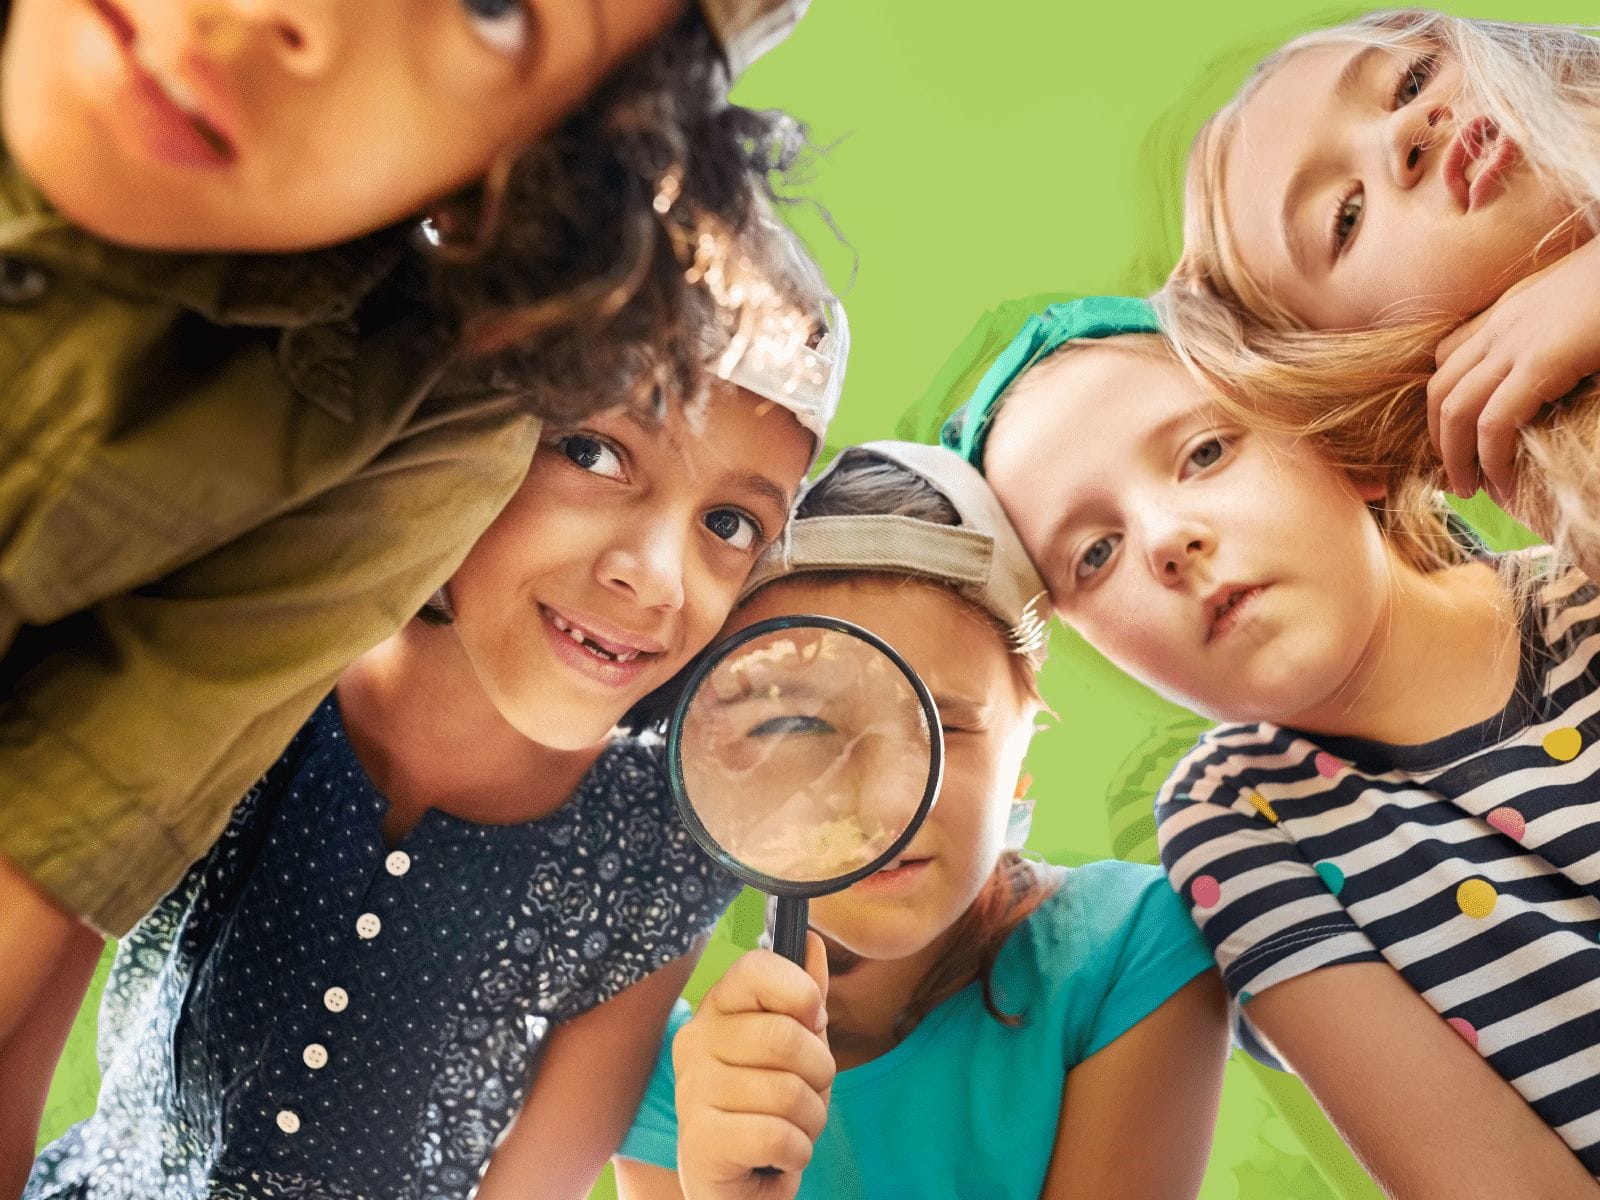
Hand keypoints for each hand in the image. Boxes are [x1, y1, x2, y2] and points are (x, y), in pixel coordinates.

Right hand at [672, 935, 833, 1199]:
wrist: (738, 1183)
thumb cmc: (768, 1107)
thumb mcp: (796, 1049)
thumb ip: (803, 998)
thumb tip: (812, 942)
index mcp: (717, 1008)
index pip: (756, 968)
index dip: (801, 993)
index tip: (812, 1023)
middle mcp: (695, 1040)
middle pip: (786, 1036)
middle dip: (820, 1073)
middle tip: (806, 1092)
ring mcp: (692, 1090)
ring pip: (788, 1092)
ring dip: (811, 1120)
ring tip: (791, 1128)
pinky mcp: (698, 1141)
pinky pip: (777, 1135)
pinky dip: (796, 1152)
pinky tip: (778, 1155)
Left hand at [1427, 236, 1599, 501]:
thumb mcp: (1579, 311)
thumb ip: (1559, 339)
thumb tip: (1562, 375)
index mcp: (1512, 310)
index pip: (1450, 356)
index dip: (1445, 403)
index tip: (1460, 437)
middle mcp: (1503, 323)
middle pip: (1440, 389)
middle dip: (1440, 439)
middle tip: (1458, 476)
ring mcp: (1517, 340)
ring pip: (1454, 410)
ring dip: (1456, 458)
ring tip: (1471, 491)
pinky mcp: (1543, 360)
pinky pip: (1494, 421)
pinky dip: (1491, 460)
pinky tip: (1504, 483)